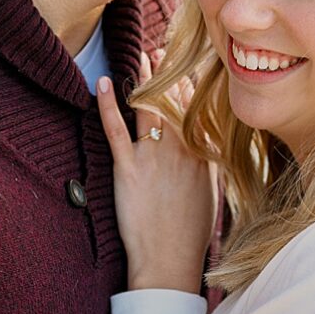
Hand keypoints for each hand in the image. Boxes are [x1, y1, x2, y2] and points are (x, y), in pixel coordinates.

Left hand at [98, 54, 216, 292]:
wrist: (170, 261)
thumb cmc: (190, 234)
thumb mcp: (210, 193)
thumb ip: (207, 163)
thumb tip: (204, 145)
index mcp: (203, 154)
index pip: (198, 108)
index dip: (190, 84)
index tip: (184, 68)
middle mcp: (182, 149)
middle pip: (175, 99)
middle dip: (168, 73)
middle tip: (160, 52)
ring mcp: (154, 157)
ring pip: (149, 106)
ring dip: (144, 78)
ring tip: (140, 57)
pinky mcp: (128, 169)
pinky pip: (116, 129)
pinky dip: (109, 104)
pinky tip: (104, 83)